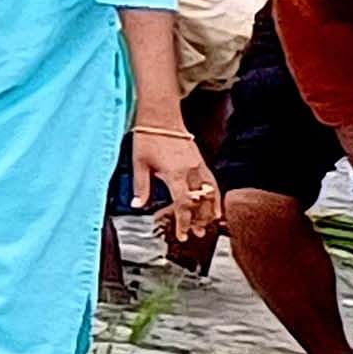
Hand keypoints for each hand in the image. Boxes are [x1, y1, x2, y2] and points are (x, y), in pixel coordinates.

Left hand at [133, 127, 222, 257]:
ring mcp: (199, 166)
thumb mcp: (138, 163)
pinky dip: (216, 197)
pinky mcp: (202, 162)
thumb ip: (140, 187)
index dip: (183, 222)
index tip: (182, 235)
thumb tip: (136, 206)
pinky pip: (213, 183)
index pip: (183, 204)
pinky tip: (216, 207)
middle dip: (199, 220)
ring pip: (211, 194)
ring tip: (207, 226)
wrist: (161, 118)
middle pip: (200, 202)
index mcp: (175, 173)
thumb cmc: (147, 138)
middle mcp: (191, 171)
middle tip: (196, 234)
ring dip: (209, 211)